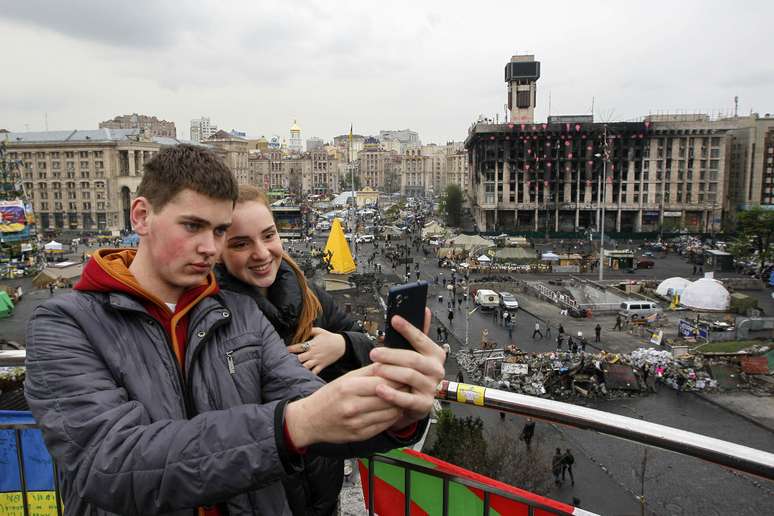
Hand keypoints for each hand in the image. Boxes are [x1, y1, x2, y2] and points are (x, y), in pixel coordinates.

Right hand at [285, 365, 403, 446]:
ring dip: (401, 404)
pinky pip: (384, 425)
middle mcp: (353, 406)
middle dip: (403, 390)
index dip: (399, 377)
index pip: (383, 381)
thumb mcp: (345, 378)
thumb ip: (368, 372)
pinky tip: (394, 410)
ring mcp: (357, 423)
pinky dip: (393, 417)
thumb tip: (391, 363)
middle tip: (412, 385)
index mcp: (349, 387)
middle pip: (389, 397)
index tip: (408, 373)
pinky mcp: (361, 435)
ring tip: (405, 397)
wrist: (310, 420)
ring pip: (390, 412)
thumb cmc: (329, 396)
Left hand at [287, 327, 345, 373]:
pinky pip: (314, 372)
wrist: (341, 345)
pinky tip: (302, 377)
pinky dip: (309, 375)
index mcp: (312, 345)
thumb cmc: (329, 337)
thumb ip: (310, 330)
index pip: (298, 347)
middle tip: (284, 362)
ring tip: (291, 370)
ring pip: (305, 367)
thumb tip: (301, 329)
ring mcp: (317, 361)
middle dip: (292, 360)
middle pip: (300, 359)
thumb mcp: (320, 331)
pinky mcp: (322, 366)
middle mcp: (313, 353)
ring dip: (298, 368)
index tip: (283, 350)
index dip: (290, 349)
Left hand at [368, 308, 444, 430]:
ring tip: (375, 369)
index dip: (407, 329)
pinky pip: (407, 399)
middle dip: (392, 355)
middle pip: (413, 359)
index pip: (421, 338)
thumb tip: (424, 309)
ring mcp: (431, 388)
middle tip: (374, 353)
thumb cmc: (413, 373)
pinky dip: (392, 394)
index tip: (394, 319)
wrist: (415, 403)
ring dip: (390, 372)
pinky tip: (379, 389)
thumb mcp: (416, 353)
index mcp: (435, 354)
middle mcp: (436, 370)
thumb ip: (419, 333)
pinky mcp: (424, 405)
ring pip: (409, 376)